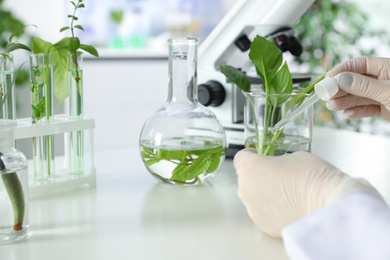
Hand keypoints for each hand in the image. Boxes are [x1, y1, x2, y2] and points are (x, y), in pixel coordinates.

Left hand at [234, 149, 382, 237]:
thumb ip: (277, 161)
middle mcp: (246, 189)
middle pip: (246, 178)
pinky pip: (262, 212)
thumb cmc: (312, 177)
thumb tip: (276, 168)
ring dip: (263, 193)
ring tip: (285, 193)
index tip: (259, 155)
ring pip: (253, 197)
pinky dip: (271, 209)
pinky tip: (287, 207)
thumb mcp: (293, 156)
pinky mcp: (263, 224)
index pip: (240, 158)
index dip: (251, 155)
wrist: (326, 205)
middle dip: (258, 175)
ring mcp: (253, 209)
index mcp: (250, 168)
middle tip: (277, 175)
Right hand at [325, 56, 389, 120]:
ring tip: (332, 106)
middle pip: (357, 81)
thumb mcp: (388, 92)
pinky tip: (347, 113)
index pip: (361, 64)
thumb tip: (341, 79)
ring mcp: (385, 96)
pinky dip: (356, 112)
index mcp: (389, 68)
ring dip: (345, 102)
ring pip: (360, 96)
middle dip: (341, 88)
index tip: (329, 78)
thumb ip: (365, 86)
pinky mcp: (385, 110)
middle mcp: (385, 81)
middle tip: (327, 94)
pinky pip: (367, 109)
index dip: (343, 70)